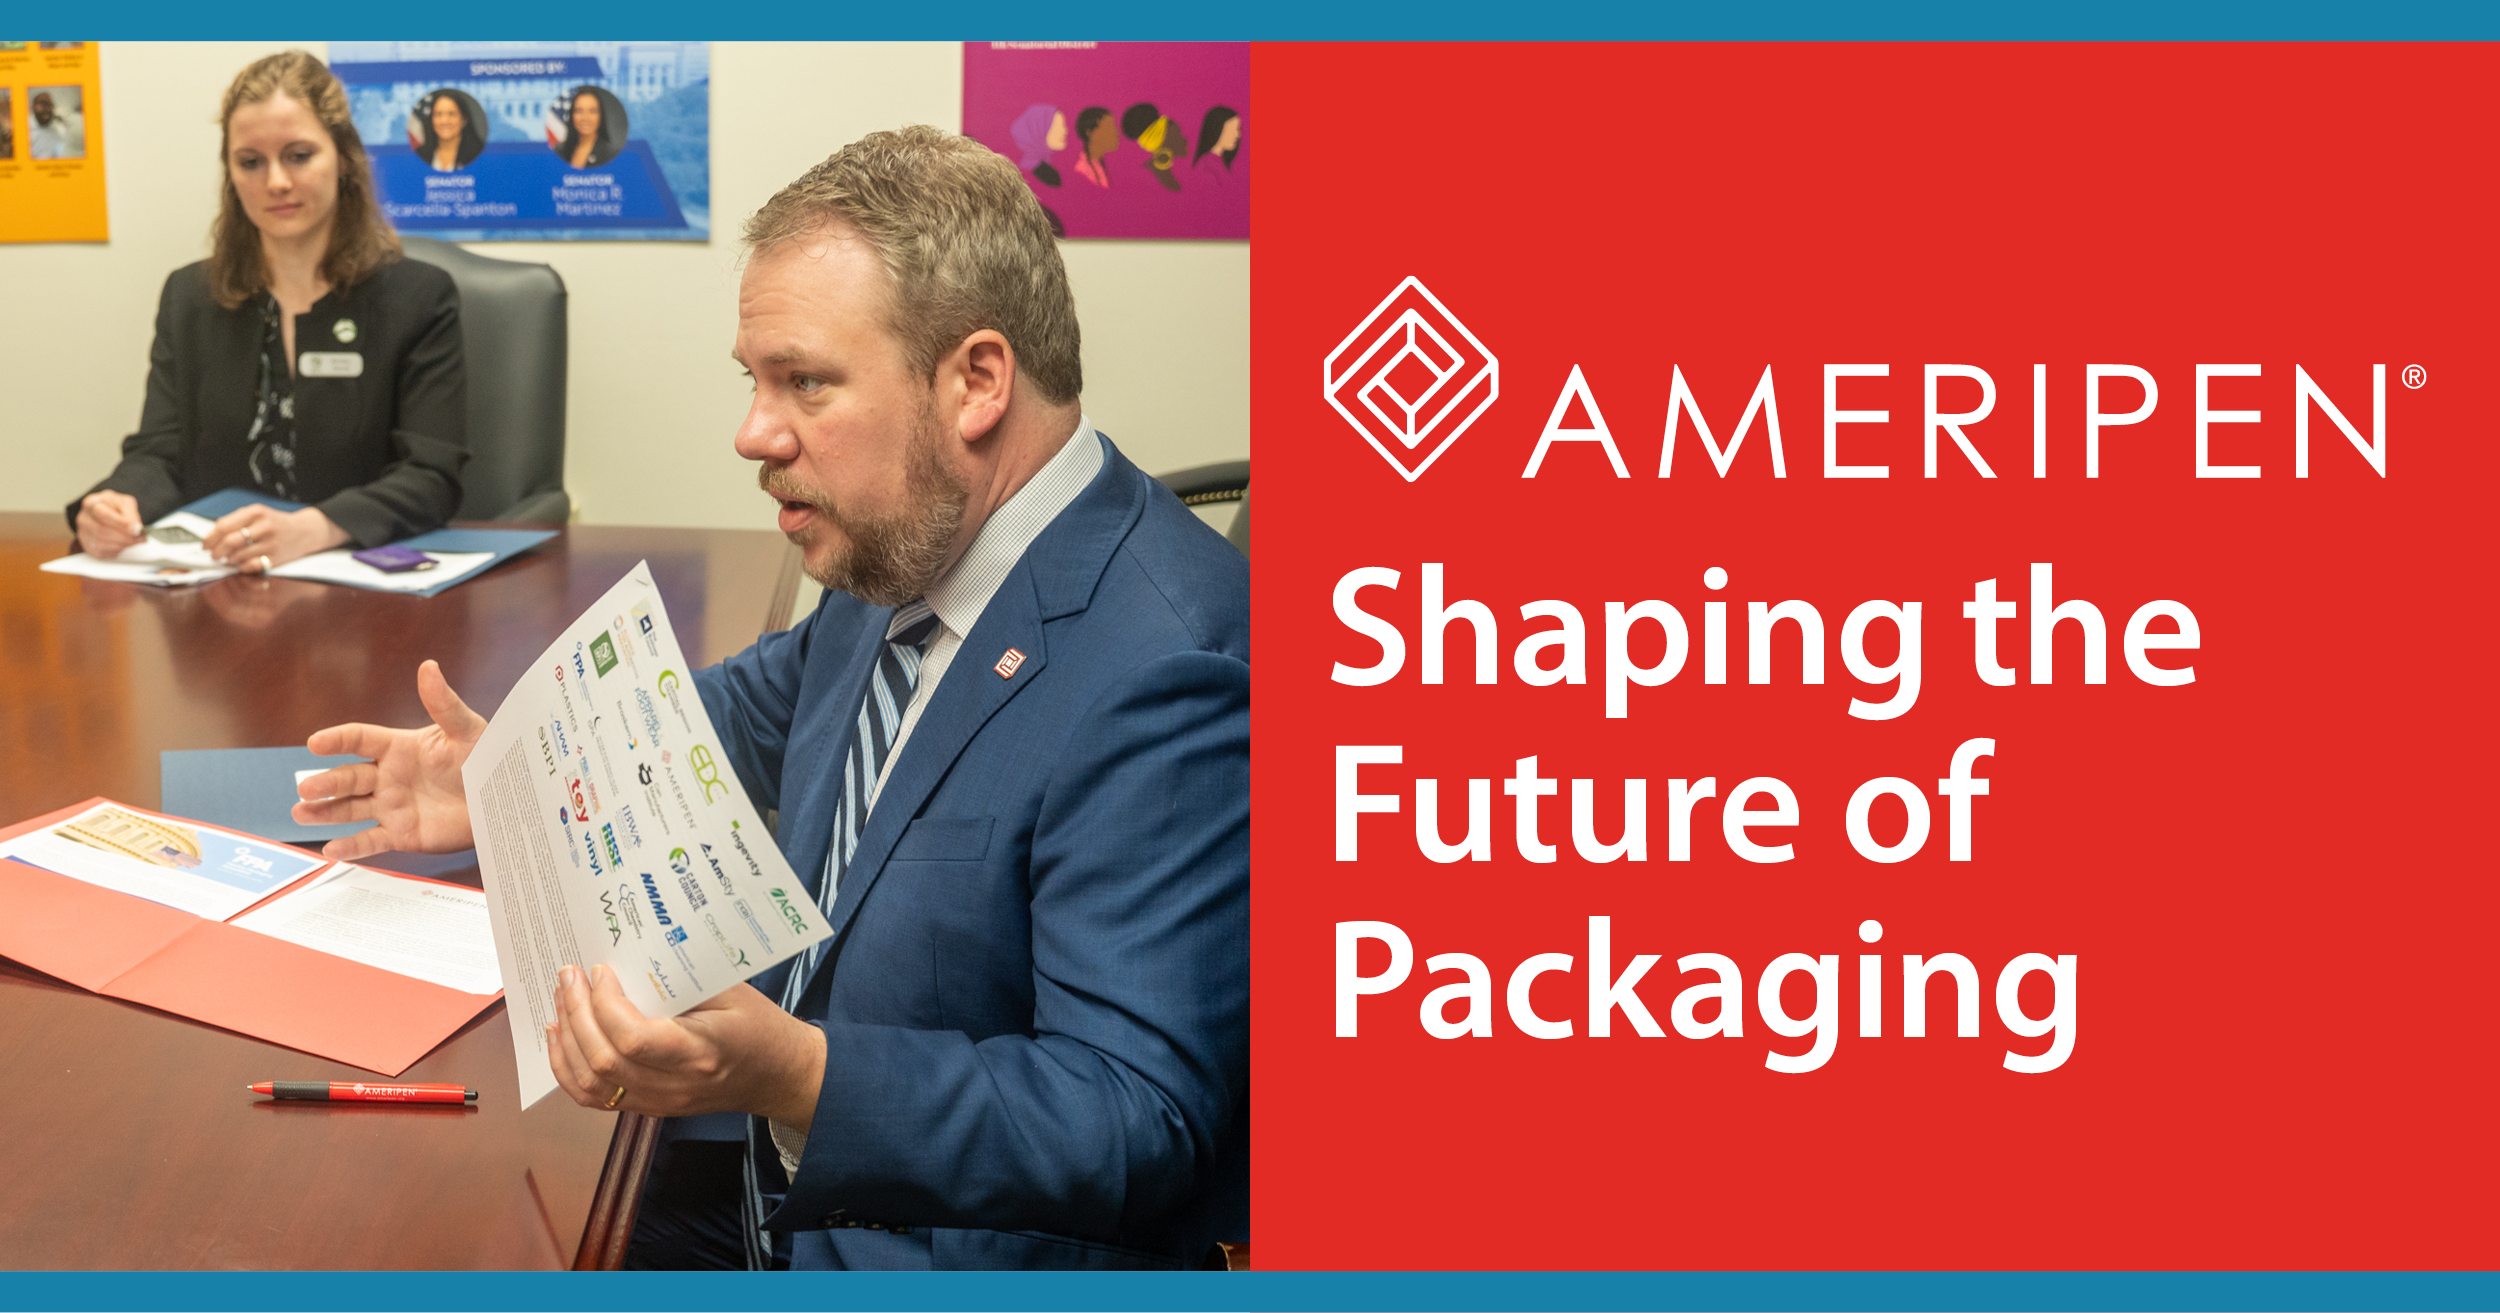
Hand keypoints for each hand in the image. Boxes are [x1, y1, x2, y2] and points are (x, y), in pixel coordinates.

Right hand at [74, 491, 144, 557]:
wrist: (106, 512)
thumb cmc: (115, 507)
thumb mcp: (125, 502)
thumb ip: (130, 513)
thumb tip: (135, 527)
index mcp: (91, 504)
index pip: (103, 515)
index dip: (121, 523)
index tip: (137, 529)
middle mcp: (83, 519)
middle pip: (102, 531)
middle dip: (125, 536)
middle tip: (141, 536)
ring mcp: (83, 534)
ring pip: (102, 544)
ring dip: (123, 544)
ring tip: (135, 540)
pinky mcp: (88, 547)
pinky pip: (102, 553)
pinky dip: (117, 550)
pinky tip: (124, 543)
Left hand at [203, 503, 348, 571]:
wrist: (306, 531)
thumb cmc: (277, 523)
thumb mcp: (259, 514)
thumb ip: (237, 521)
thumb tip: (212, 537)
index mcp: (256, 512)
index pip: (224, 525)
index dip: (210, 538)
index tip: (205, 545)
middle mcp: (264, 527)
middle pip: (230, 541)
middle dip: (217, 551)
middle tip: (214, 555)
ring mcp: (271, 543)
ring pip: (238, 555)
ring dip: (228, 560)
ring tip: (228, 559)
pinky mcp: (276, 558)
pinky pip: (250, 566)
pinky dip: (241, 567)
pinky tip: (241, 564)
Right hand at [292, 659, 486, 859]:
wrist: (504, 800)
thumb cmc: (487, 760)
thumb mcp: (467, 731)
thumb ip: (444, 703)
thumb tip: (429, 667)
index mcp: (399, 748)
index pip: (360, 739)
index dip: (337, 740)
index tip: (316, 742)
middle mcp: (388, 776)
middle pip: (348, 777)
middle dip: (326, 782)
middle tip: (307, 788)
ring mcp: (391, 806)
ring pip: (350, 809)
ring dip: (325, 812)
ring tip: (300, 813)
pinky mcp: (401, 834)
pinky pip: (370, 841)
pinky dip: (350, 847)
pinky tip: (330, 850)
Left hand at [547, 965, 827, 1127]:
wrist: (777, 1075)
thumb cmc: (759, 1026)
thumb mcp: (731, 992)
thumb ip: (682, 979)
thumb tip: (630, 957)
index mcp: (699, 1053)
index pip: (635, 1039)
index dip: (606, 1005)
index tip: (599, 971)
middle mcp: (673, 1085)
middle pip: (604, 1060)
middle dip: (577, 1012)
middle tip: (569, 976)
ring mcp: (657, 1102)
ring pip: (590, 1083)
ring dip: (566, 1039)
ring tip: (561, 999)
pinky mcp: (647, 1108)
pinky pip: (593, 1098)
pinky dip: (567, 1067)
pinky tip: (560, 1036)